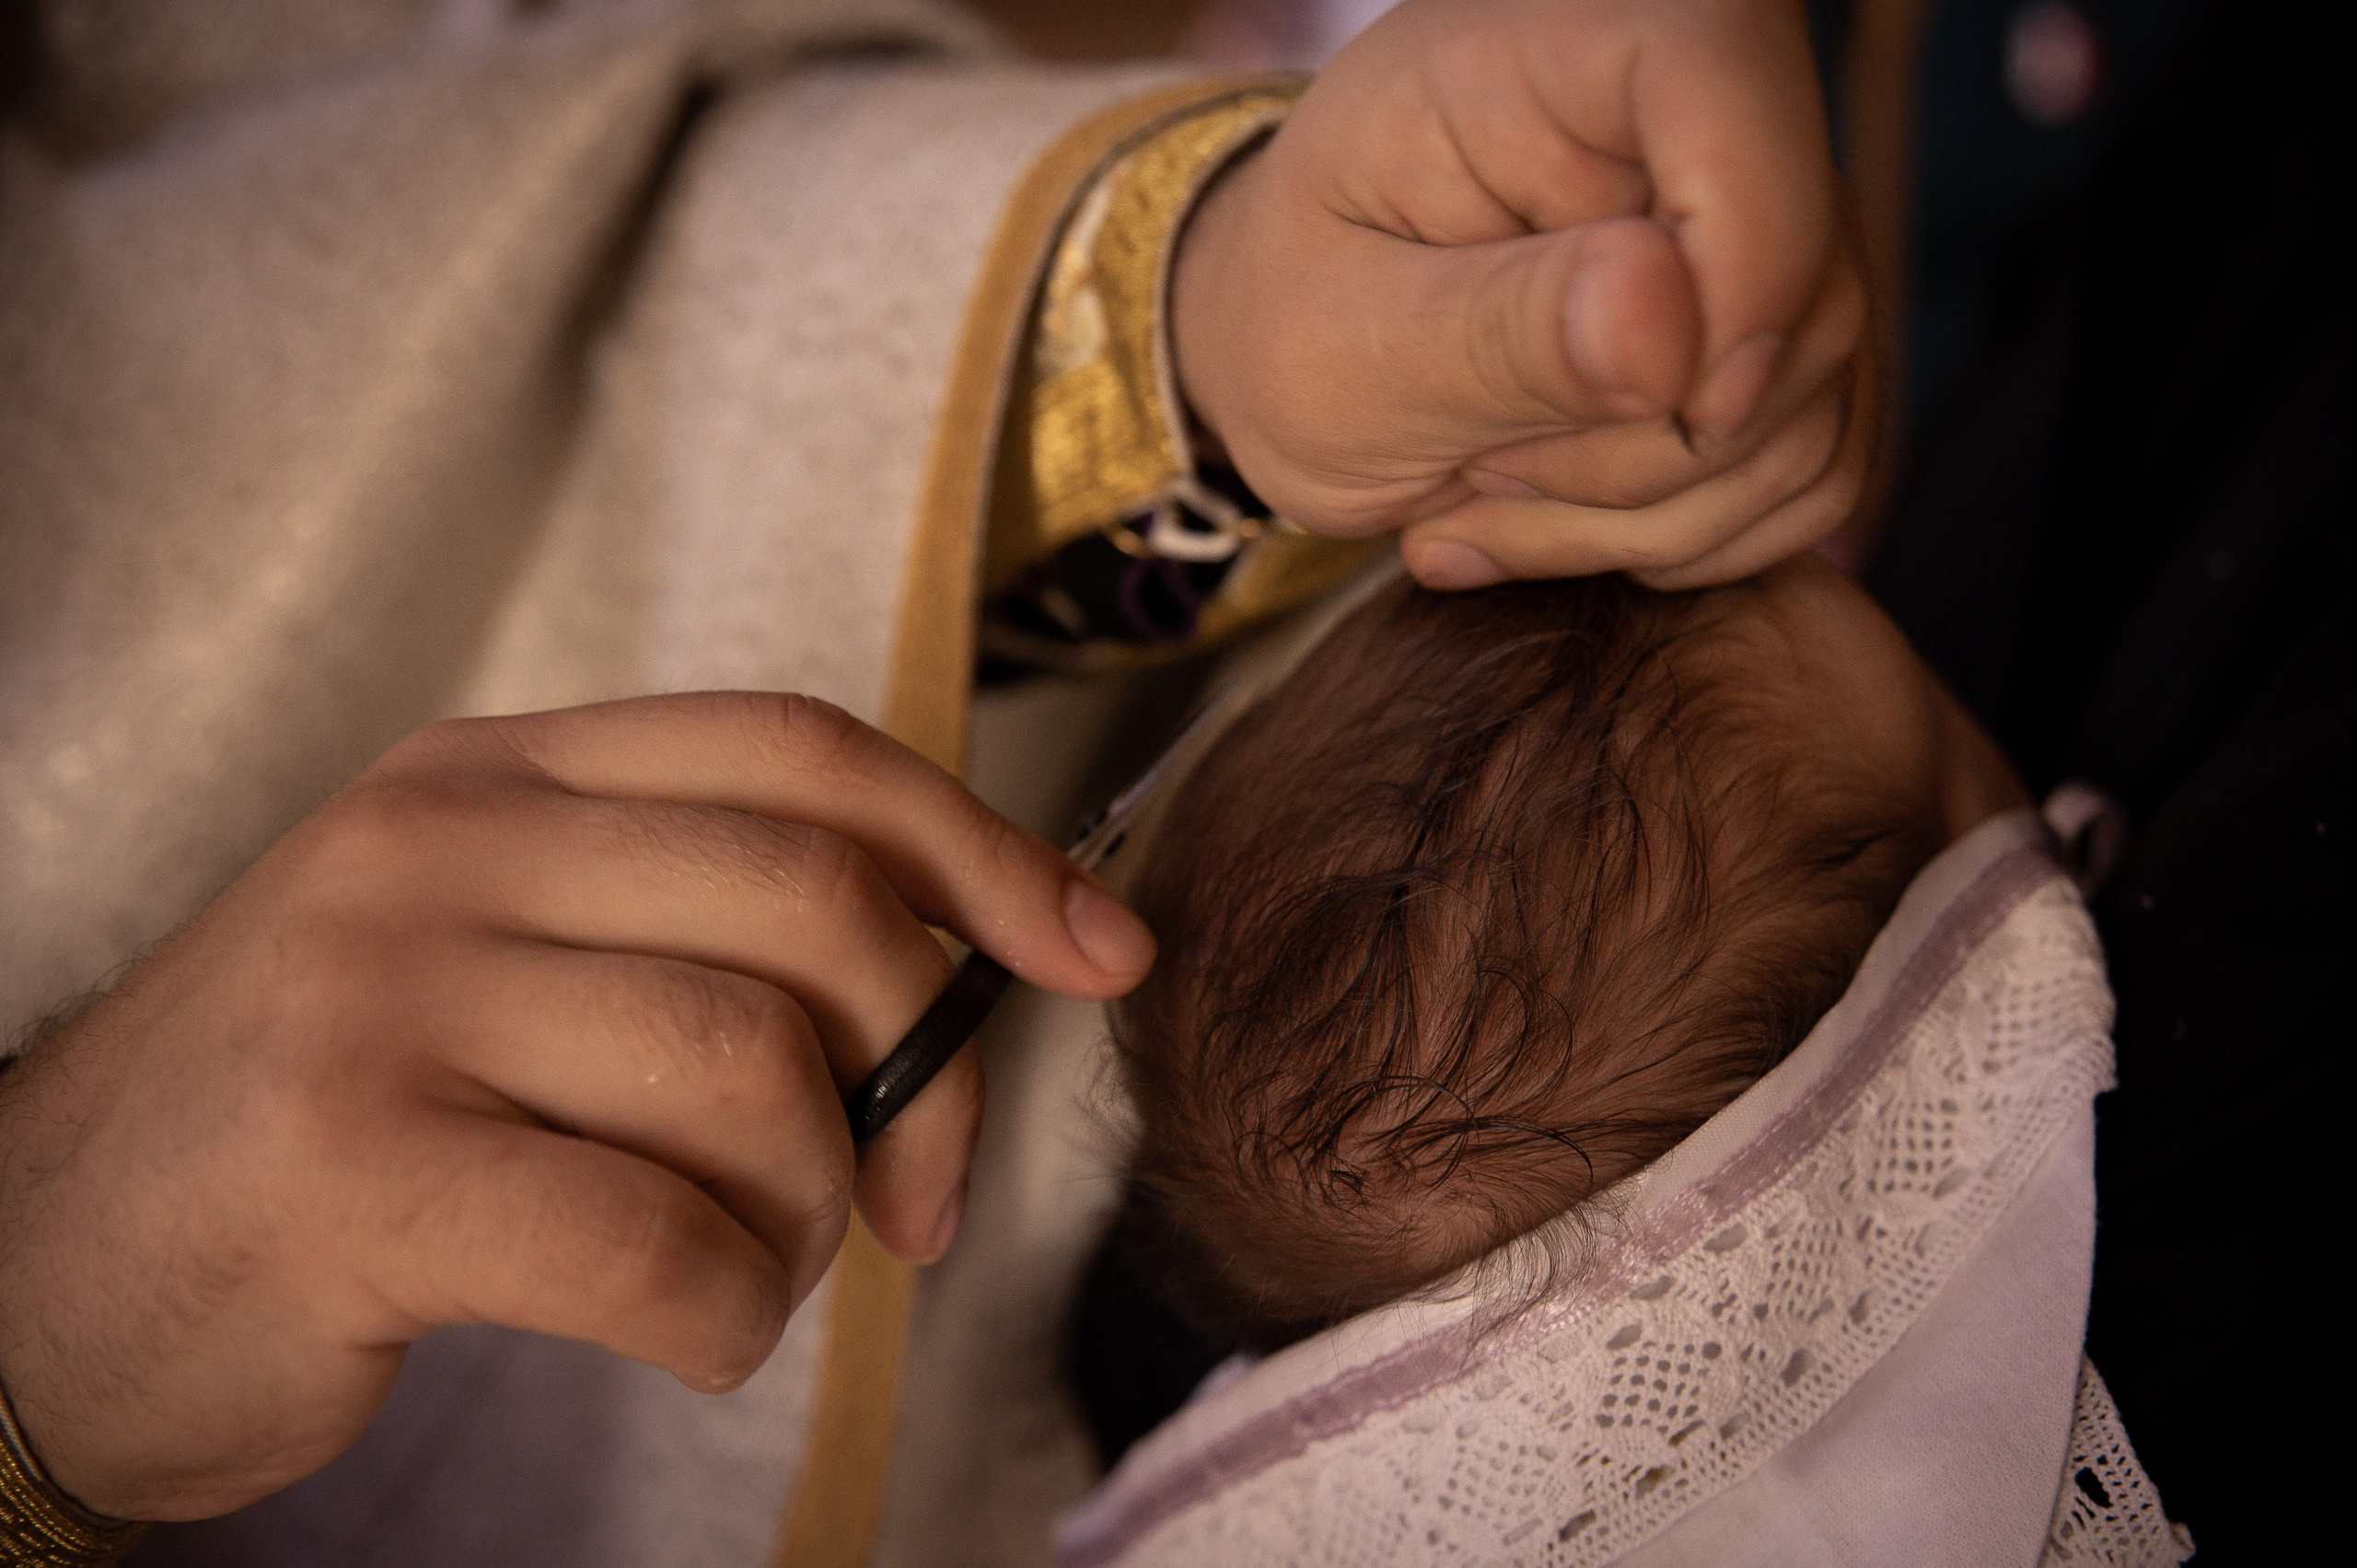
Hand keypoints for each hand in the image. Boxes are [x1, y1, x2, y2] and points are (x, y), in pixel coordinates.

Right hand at [0, 694, 1153, 1520]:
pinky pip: (659, 1241)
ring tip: (751, 1270)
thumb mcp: (494, 967)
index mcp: (491, 777)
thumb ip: (691, 939)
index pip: (800, 752)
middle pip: (815, 907)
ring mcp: (384, 994)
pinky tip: (685, 1333)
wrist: (33, 1270)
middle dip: (921, 1074)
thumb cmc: (327, 1127)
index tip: (1099, 950)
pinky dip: (727, 1315)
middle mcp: (436, 847)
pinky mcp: (352, 1164)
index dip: (979, 847)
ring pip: (755, 1074)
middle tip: (909, 1204)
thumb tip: (975, 987)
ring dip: (812, 1213)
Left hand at [1173, 0, 1871, 590]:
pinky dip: (1688, 539)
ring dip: (1647, 517)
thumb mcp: (1344, 343)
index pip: (1730, 90)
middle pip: (1804, 296)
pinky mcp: (1784, 343)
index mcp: (1559, 48)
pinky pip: (1814, 473)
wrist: (1298, 359)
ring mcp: (1762, 231)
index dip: (1747, 263)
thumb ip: (1495, 331)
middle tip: (1473, 475)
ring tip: (1484, 501)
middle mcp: (1695, 117)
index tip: (1677, 411)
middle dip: (1644, 452)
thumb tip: (1666, 321)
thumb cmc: (1295, 320)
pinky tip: (1554, 523)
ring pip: (1812, 413)